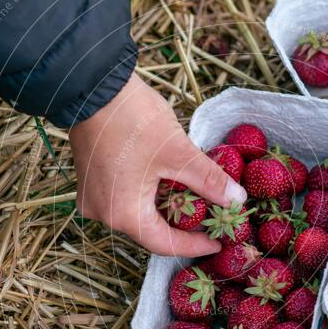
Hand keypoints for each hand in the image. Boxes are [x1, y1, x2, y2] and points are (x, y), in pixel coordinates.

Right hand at [69, 73, 246, 256]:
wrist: (90, 84)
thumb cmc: (132, 119)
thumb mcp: (178, 152)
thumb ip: (209, 180)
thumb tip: (237, 199)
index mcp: (122, 215)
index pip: (165, 244)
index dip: (195, 244)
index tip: (219, 242)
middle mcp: (103, 214)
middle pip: (151, 230)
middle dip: (184, 225)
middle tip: (213, 217)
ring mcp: (93, 197)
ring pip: (139, 213)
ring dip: (168, 207)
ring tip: (197, 198)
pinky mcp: (92, 180)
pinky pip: (126, 197)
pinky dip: (150, 194)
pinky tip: (171, 182)